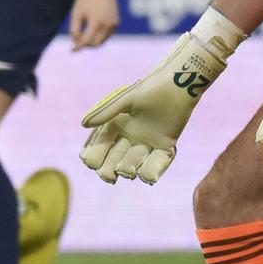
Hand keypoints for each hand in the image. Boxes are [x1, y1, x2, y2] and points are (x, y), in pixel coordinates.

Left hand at [69, 0, 118, 48]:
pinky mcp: (116, 23)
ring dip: (93, 40)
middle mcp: (107, 25)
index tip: (72, 50)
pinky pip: (107, 35)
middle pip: (95, 44)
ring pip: (102, 41)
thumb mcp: (76, 12)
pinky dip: (99, 35)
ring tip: (85, 32)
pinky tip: (93, 27)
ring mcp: (113, 24)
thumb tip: (76, 44)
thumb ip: (74, 29)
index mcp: (96, 22)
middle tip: (78, 40)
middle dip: (86, 44)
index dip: (78, 47)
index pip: (86, 41)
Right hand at [78, 30, 230, 183]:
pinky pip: (157, 162)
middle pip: (114, 157)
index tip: (90, 162)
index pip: (100, 144)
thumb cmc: (150, 89)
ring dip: (129, 168)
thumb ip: (106, 112)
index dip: (94, 154)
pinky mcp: (165, 145)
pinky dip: (152, 171)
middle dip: (108, 169)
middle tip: (108, 176)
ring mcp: (147, 142)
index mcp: (117, 124)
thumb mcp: (126, 100)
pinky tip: (149, 179)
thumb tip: (83, 124)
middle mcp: (130, 136)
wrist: (179, 84)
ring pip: (133, 162)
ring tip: (128, 172)